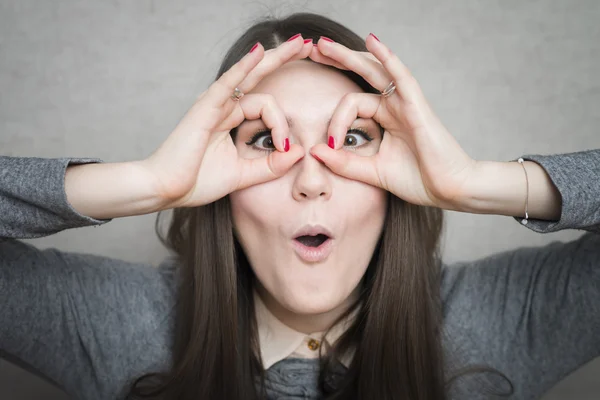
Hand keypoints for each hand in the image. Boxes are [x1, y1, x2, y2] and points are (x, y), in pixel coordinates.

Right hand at [140, 36, 311, 207]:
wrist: (167, 190)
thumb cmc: (197, 182)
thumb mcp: (244, 175)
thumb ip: (271, 165)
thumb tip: (298, 151)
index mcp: (231, 121)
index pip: (267, 108)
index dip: (282, 126)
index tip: (284, 149)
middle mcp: (224, 107)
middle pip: (259, 78)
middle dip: (284, 60)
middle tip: (307, 45)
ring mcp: (214, 105)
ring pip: (251, 78)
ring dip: (276, 59)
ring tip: (300, 43)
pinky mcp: (205, 108)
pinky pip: (228, 83)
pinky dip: (243, 67)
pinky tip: (260, 52)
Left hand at [308, 35, 478, 208]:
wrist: (450, 190)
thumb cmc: (418, 181)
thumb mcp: (372, 172)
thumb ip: (344, 163)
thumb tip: (314, 150)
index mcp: (384, 119)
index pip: (350, 105)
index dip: (335, 122)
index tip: (330, 146)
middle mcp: (393, 106)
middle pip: (360, 75)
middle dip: (336, 61)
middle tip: (311, 50)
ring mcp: (405, 103)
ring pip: (374, 70)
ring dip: (348, 55)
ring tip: (323, 44)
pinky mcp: (417, 106)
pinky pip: (401, 76)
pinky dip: (387, 57)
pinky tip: (371, 41)